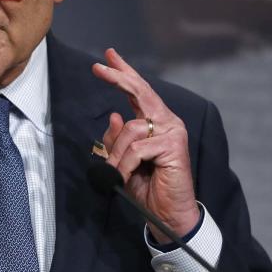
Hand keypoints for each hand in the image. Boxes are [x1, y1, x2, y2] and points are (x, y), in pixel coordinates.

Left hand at [92, 48, 198, 242]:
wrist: (167, 215)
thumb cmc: (147, 188)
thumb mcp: (123, 161)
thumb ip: (117, 140)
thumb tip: (113, 115)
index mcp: (155, 122)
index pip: (138, 91)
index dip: (124, 73)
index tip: (109, 57)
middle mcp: (167, 121)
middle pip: (140, 91)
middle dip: (118, 78)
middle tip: (97, 67)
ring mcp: (173, 131)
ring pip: (130, 130)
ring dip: (116, 155)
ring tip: (115, 173)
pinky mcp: (173, 145)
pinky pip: (137, 149)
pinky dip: (125, 164)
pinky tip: (125, 176)